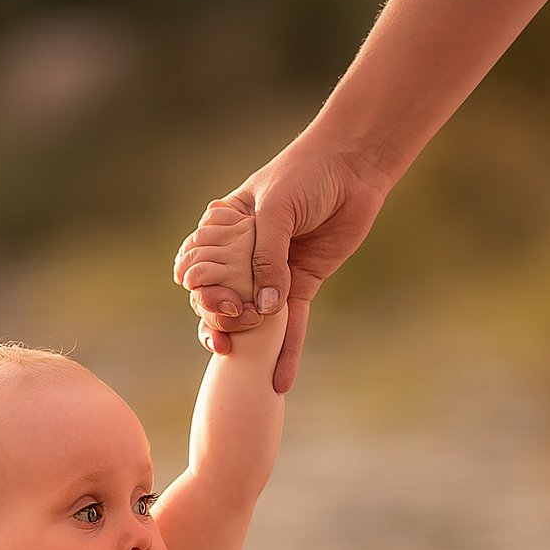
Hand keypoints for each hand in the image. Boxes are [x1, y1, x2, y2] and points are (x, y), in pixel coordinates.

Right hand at [175, 138, 391, 393]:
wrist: (352, 166)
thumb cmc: (306, 173)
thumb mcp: (276, 209)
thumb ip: (267, 258)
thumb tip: (263, 310)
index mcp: (224, 231)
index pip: (198, 268)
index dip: (197, 288)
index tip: (203, 294)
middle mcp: (243, 258)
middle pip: (220, 300)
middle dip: (220, 320)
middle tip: (231, 327)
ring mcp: (271, 275)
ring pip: (251, 319)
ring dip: (246, 345)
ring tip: (246, 370)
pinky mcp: (301, 286)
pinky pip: (291, 326)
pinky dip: (287, 353)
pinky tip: (280, 382)